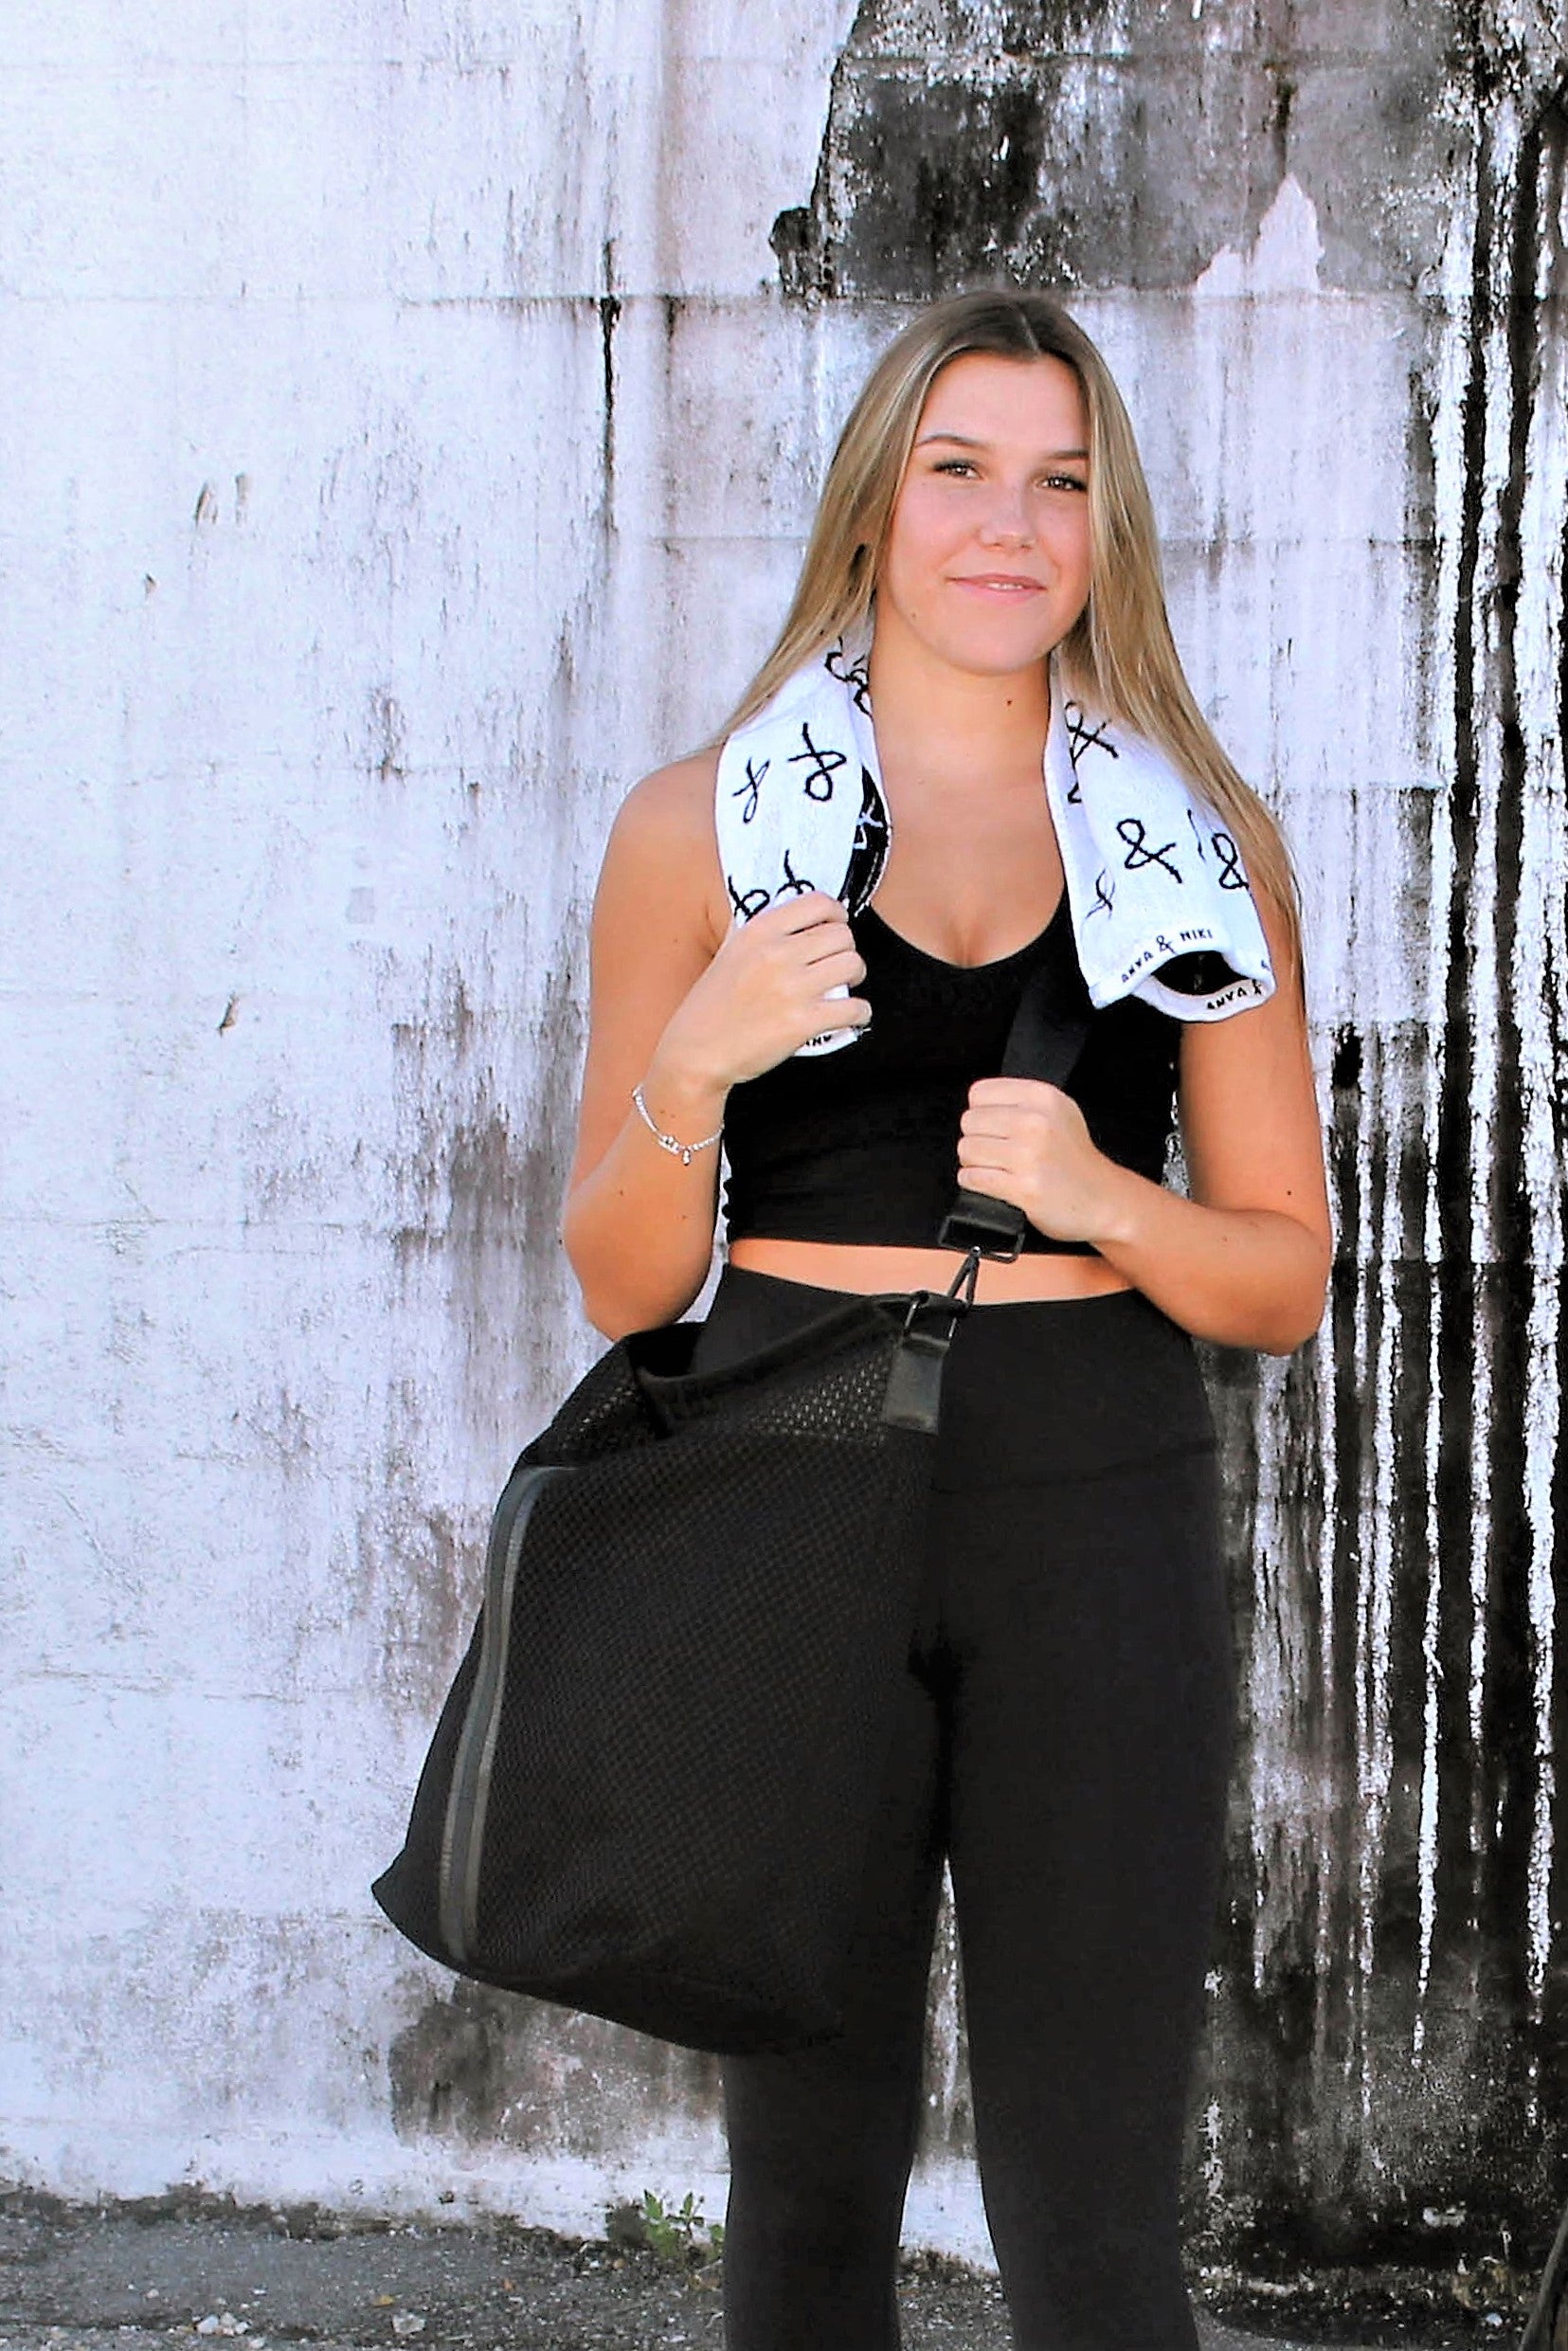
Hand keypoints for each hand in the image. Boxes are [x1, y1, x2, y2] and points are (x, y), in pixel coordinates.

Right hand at [651, 891, 870, 1095]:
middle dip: (847, 950)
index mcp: (759, 931)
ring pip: (852, 966)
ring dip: (856, 977)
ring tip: (845, 989)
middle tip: (839, 967)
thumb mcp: (729, 953)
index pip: (818, 903)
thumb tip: (794, 917)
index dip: (836, 915)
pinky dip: (861, 1013)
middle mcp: (776, 953)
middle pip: (842, 936)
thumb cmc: (712, 1006)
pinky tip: (853, 1016)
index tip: (837, 927)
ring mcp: (791, 988)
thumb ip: (760, 933)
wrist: (696, 1052)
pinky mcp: (802, 1022)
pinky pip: (854, 1008)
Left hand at [957, 1078, 1122, 1244]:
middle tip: (996, 1151)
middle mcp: (1035, 1122)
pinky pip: (972, 1178)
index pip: (979, 1093)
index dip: (981, 1112)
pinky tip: (994, 1182)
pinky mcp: (1023, 1187)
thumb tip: (976, 1105)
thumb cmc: (1077, 1159)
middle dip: (977, 1139)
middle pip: (969, 1122)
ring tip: (997, 1168)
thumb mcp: (1059, 1112)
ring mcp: (1029, 1156)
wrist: (1104, 1200)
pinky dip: (974, 1182)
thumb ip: (1020, 1101)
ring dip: (974, 1162)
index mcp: (1043, 1097)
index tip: (993, 1127)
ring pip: (967, 1149)